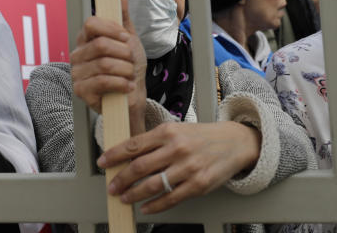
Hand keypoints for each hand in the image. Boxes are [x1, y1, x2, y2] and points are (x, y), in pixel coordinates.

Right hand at [70, 0, 145, 132]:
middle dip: (124, 53)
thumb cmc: (128, 67)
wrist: (131, 98)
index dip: (112, 29)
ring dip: (125, 70)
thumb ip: (122, 15)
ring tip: (130, 75)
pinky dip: (121, 83)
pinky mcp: (80, 91)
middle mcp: (77, 54)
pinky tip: (127, 86)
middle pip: (101, 45)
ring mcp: (77, 73)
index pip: (91, 24)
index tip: (126, 38)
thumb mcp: (128, 39)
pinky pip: (102, 82)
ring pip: (104, 64)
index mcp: (86, 39)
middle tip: (131, 60)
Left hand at [97, 120, 261, 213]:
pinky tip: (145, 207)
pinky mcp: (199, 184)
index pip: (134, 144)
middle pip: (140, 167)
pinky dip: (155, 205)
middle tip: (111, 187)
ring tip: (125, 198)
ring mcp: (188, 167)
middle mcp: (177, 148)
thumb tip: (127, 156)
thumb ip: (154, 141)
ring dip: (134, 195)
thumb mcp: (176, 130)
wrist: (234, 142)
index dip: (114, 155)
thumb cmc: (200, 136)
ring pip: (153, 185)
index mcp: (168, 131)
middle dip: (121, 179)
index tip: (102, 162)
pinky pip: (171, 199)